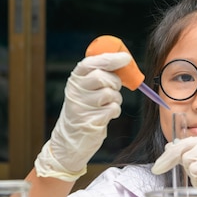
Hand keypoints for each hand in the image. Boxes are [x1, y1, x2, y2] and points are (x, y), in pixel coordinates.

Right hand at [35, 52, 131, 181]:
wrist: (71, 139)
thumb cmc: (85, 110)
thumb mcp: (86, 89)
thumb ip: (99, 75)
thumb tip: (123, 61)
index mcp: (75, 80)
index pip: (91, 63)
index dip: (110, 59)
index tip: (125, 58)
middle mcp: (76, 91)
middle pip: (102, 77)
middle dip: (115, 82)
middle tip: (114, 88)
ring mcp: (81, 106)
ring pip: (110, 93)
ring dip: (116, 99)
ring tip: (108, 104)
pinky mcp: (90, 121)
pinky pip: (113, 109)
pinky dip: (115, 111)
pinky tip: (106, 115)